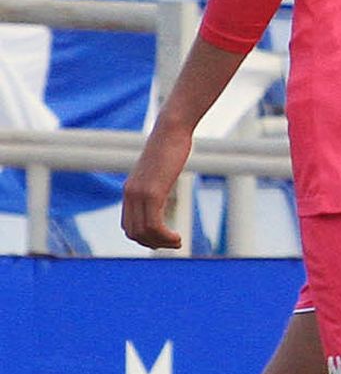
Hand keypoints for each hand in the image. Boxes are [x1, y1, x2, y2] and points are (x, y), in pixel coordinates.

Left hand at [121, 119, 193, 249]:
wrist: (171, 130)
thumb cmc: (170, 145)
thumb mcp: (159, 168)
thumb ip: (156, 179)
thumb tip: (164, 182)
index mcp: (130, 190)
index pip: (128, 226)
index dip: (144, 238)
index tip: (163, 239)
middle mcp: (130, 194)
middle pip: (134, 233)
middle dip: (153, 243)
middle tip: (172, 243)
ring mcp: (140, 194)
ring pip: (144, 232)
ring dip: (161, 242)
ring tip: (177, 242)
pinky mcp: (152, 192)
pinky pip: (154, 225)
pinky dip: (165, 236)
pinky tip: (177, 236)